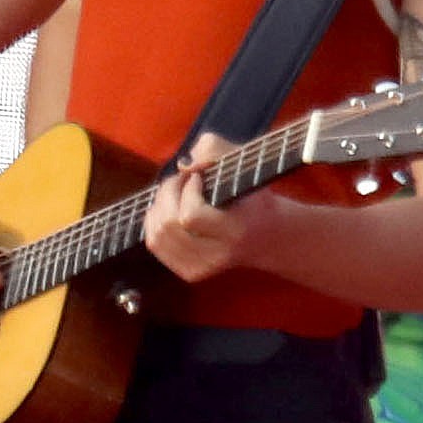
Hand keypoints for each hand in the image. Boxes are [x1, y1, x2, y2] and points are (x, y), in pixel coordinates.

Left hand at [143, 133, 281, 283]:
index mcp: (236, 231)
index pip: (191, 216)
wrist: (268, 237)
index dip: (186, 191)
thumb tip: (184, 164)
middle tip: (180, 178)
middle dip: (167, 193)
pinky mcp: (190, 272)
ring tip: (174, 192)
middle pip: (170, 225)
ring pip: (157, 236)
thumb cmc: (254, 195)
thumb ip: (215, 150)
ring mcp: (202, 268)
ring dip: (158, 206)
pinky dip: (154, 222)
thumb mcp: (246, 164)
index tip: (197, 176)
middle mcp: (218, 255)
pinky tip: (168, 210)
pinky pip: (155, 244)